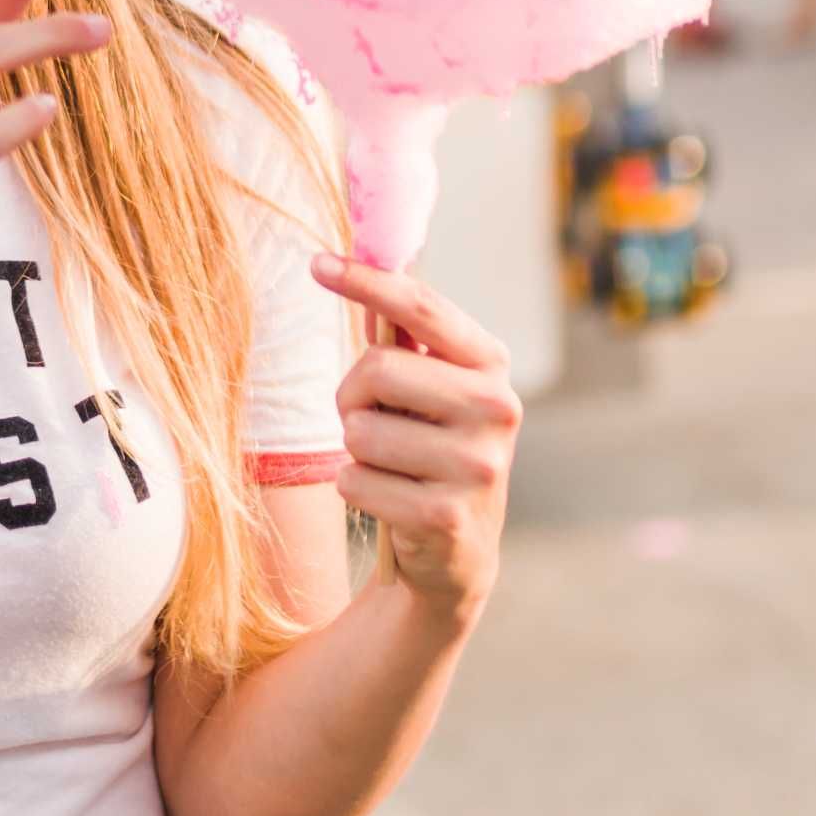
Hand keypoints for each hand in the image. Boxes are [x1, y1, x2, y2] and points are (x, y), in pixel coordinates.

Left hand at [311, 256, 523, 635]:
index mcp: (491, 364)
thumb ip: (401, 336)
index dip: (366, 280)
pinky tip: (390, 501)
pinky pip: (354, 480)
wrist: (455, 551)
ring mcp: (478, 466)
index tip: (317, 263)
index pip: (421, 307)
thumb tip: (356, 263)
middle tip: (370, 418)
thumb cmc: (429, 448)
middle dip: (352, 395)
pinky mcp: (446, 515)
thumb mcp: (428, 388)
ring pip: (360, 430)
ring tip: (390, 464)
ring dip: (355, 448)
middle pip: (377, 368)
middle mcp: (498, 409)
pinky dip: (356, 488)